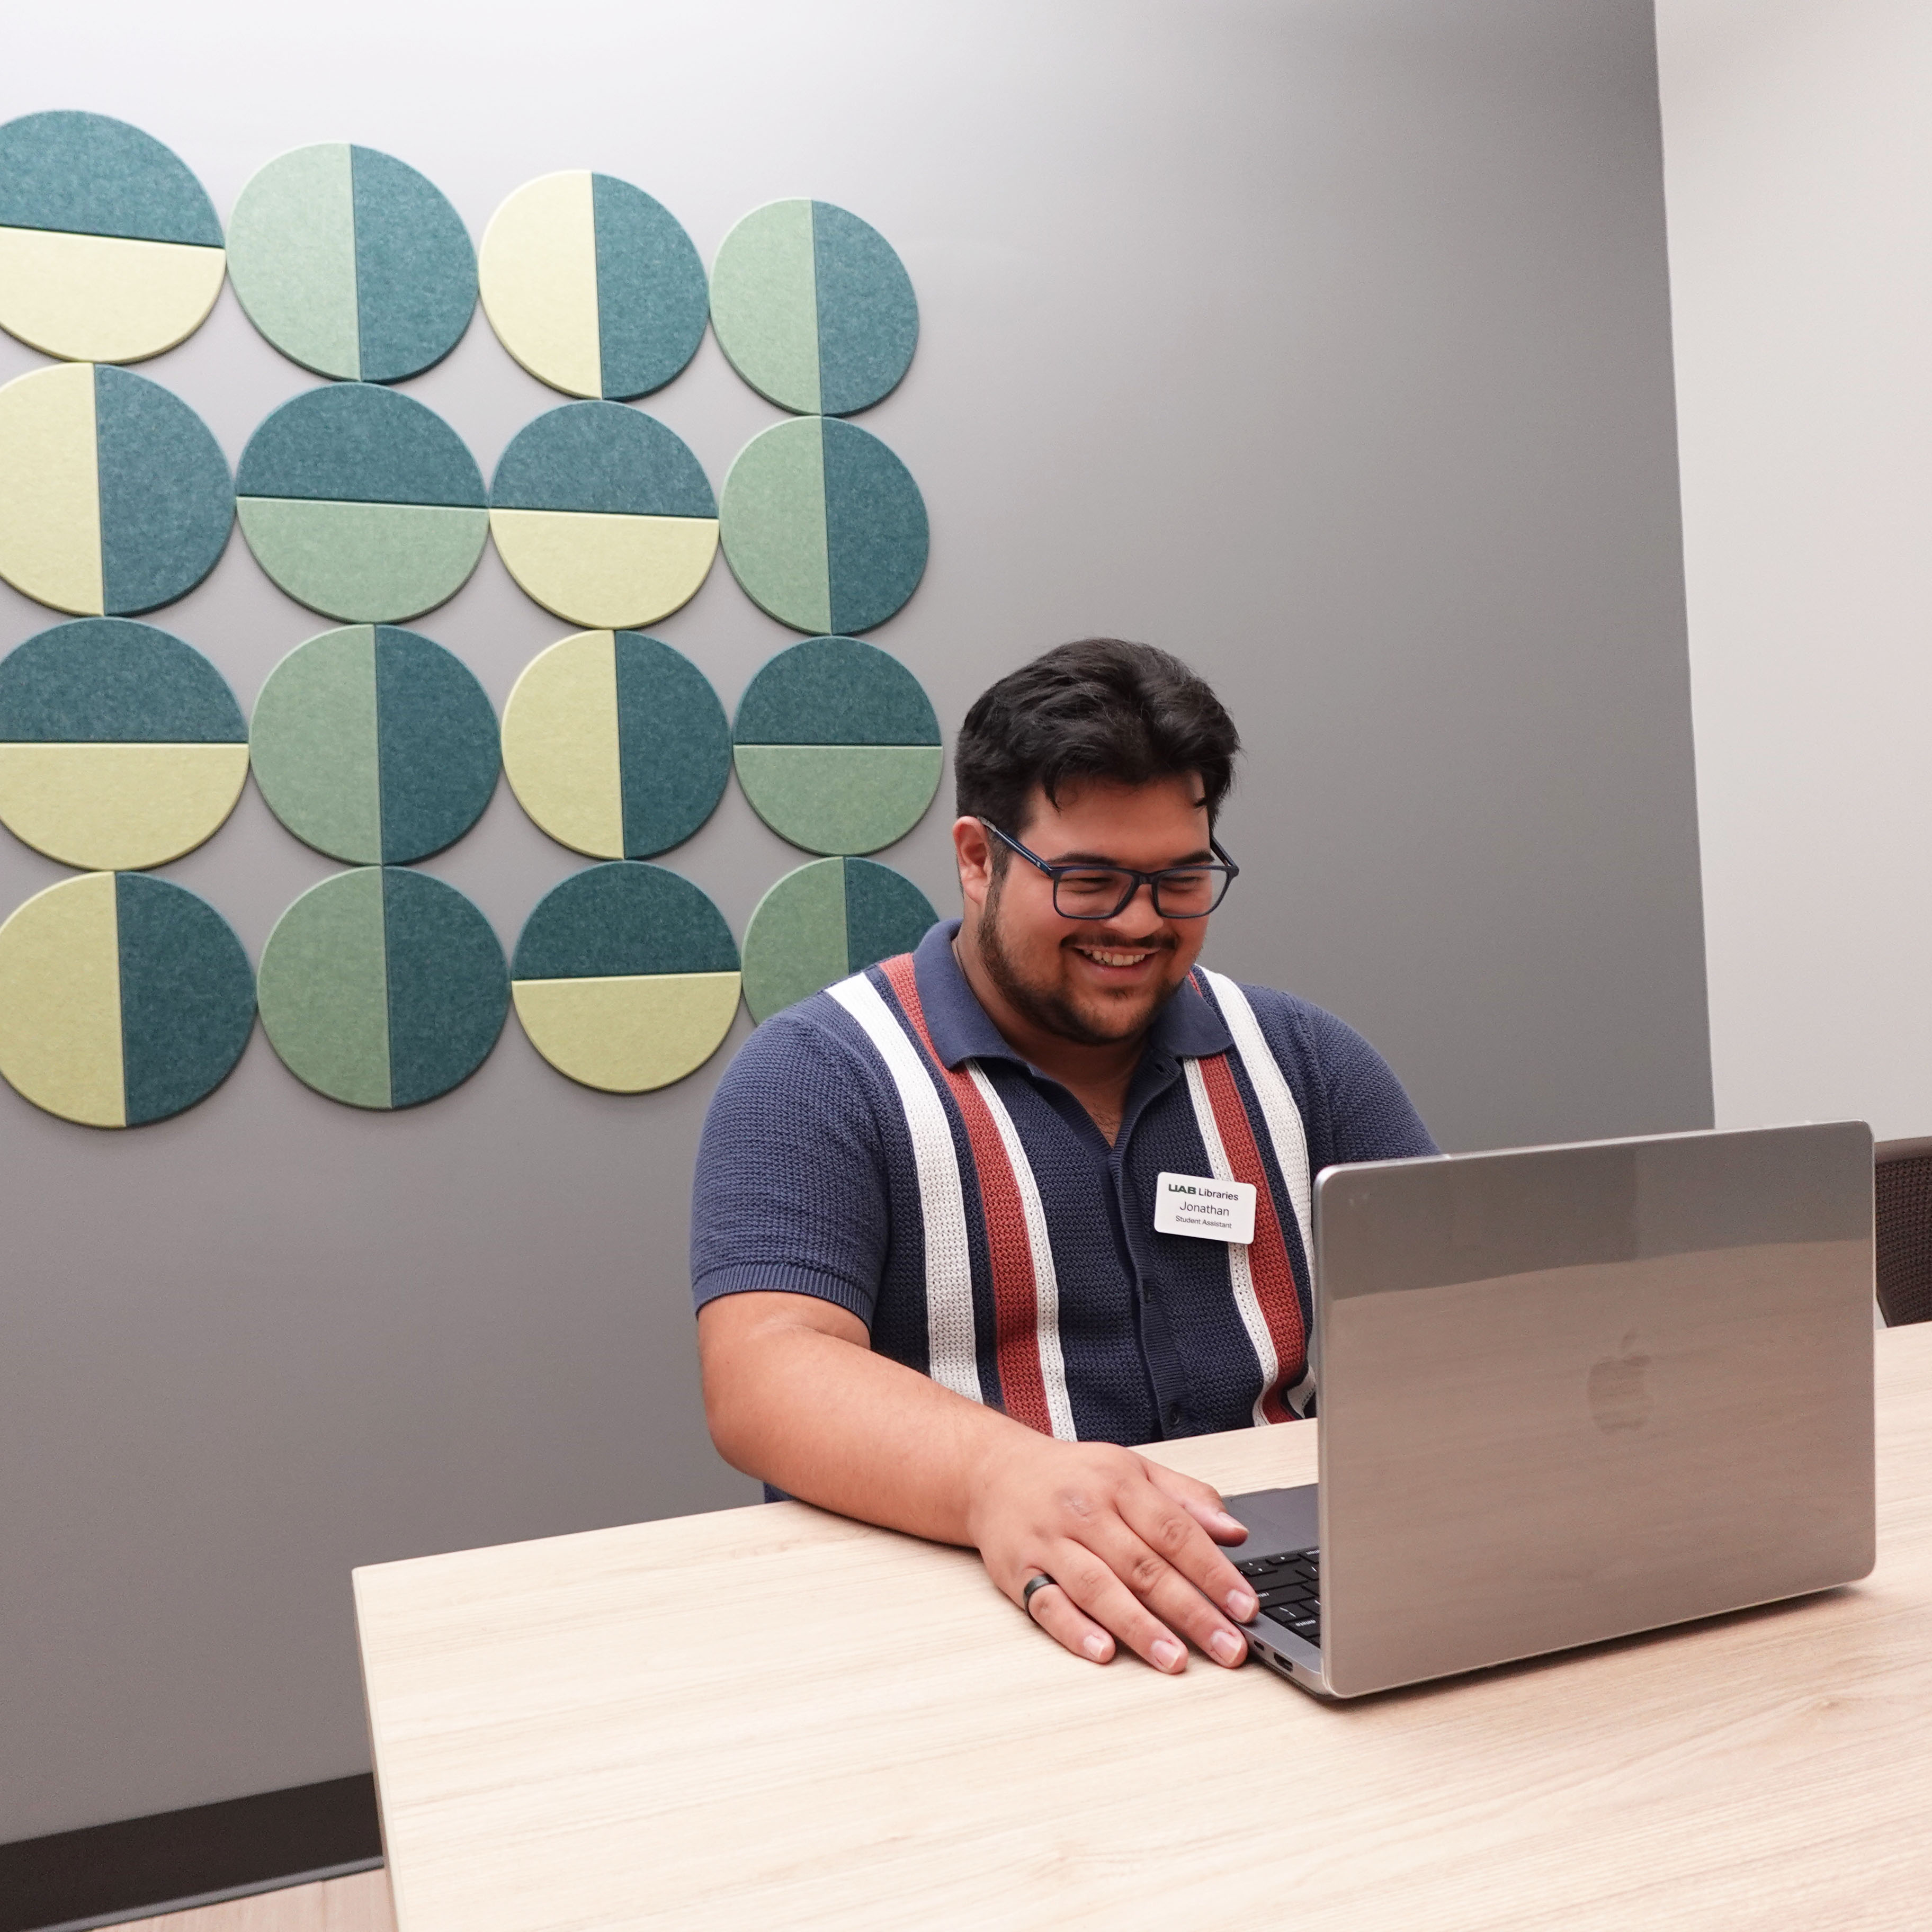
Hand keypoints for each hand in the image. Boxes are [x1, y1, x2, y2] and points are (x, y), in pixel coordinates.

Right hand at [965, 1433, 1257, 1671]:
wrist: (993, 1471)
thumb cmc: (1072, 1476)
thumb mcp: (1133, 1468)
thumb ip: (1187, 1498)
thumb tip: (1235, 1531)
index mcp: (1119, 1484)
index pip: (1176, 1531)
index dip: (1214, 1571)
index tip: (1245, 1606)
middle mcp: (1086, 1512)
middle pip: (1144, 1567)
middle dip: (1192, 1611)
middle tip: (1228, 1647)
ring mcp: (1051, 1543)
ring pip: (1099, 1588)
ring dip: (1140, 1627)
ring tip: (1175, 1659)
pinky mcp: (1019, 1572)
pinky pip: (1048, 1605)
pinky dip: (1075, 1630)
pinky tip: (1103, 1652)